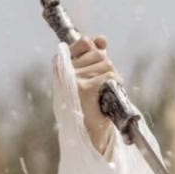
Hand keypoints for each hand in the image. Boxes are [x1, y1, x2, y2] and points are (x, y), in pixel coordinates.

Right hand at [68, 34, 121, 152]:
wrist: (88, 134)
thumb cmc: (88, 105)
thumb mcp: (88, 76)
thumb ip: (92, 56)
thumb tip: (101, 39)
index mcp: (60, 65)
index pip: (84, 42)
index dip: (95, 48)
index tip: (98, 57)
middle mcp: (63, 70)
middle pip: (99, 54)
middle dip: (106, 69)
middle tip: (101, 87)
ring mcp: (73, 79)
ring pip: (106, 64)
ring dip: (112, 79)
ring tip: (103, 95)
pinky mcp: (85, 88)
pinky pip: (110, 76)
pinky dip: (114, 86)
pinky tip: (106, 98)